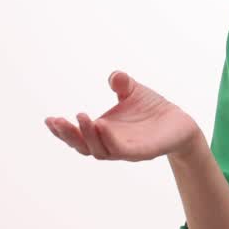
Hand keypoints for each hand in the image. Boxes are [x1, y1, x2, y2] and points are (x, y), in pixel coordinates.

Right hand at [45, 70, 200, 161]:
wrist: (180, 123)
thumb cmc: (153, 109)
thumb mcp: (134, 92)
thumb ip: (122, 84)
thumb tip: (114, 76)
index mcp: (103, 132)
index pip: (77, 137)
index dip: (62, 131)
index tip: (48, 119)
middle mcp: (111, 144)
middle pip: (82, 146)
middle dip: (68, 135)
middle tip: (56, 121)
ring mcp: (126, 150)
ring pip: (99, 150)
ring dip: (87, 135)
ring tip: (80, 117)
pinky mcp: (141, 152)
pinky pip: (121, 150)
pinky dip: (109, 140)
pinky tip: (102, 125)